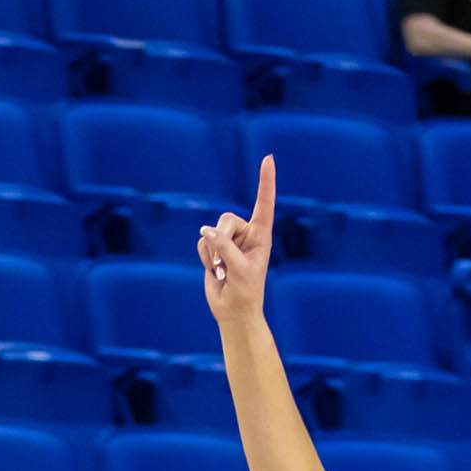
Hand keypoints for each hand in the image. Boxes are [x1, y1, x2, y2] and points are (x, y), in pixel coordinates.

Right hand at [197, 157, 276, 325]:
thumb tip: (206, 231)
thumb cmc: (245, 292)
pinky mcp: (213, 249)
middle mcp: (246, 235)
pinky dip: (204, 256)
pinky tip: (213, 270)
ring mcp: (229, 241)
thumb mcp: (239, 269)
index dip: (266, 181)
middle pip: (227, 219)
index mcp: (261, 236)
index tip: (268, 158)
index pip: (264, 204)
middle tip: (222, 262)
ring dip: (212, 252)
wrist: (233, 311)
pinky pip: (202, 242)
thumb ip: (224, 247)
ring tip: (221, 270)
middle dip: (220, 238)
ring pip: (212, 230)